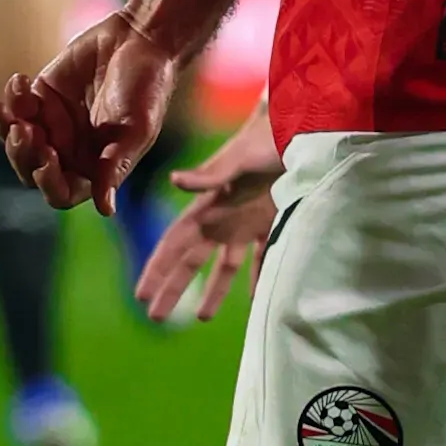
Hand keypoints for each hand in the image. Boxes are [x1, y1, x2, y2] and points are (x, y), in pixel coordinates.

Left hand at [0, 9, 178, 214]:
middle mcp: (71, 150)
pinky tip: (20, 82)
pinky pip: (14, 108)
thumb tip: (106, 211)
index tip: (47, 157)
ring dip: (7, 128)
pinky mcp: (41, 96)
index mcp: (95, 166)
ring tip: (10, 107)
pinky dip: (11, 99)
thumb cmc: (148, 86)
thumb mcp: (136, 129)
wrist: (141, 38)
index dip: (48, 182)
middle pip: (30, 169)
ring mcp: (53, 123)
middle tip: (25, 129)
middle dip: (22, 153)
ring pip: (16, 141)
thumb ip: (115, 167)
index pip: (61, 192)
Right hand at [135, 108, 285, 321]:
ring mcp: (249, 221)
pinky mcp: (274, 220)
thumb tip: (173, 180)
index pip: (175, 242)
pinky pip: (264, 257)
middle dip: (173, 287)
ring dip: (213, 290)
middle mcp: (224, 217)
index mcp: (209, 204)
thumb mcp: (237, 158)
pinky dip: (259, 278)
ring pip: (225, 264)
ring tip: (201, 317)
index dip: (157, 268)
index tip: (140, 294)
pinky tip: (256, 300)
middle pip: (193, 259)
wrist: (304, 127)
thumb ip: (208, 175)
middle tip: (154, 317)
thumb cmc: (267, 139)